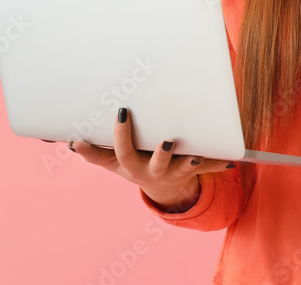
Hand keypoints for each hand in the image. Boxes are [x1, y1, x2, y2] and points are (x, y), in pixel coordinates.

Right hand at [68, 107, 236, 211]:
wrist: (161, 188)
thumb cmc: (133, 164)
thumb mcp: (111, 162)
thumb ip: (93, 152)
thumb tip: (69, 142)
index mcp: (131, 164)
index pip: (121, 152)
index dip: (120, 136)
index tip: (120, 113)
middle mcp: (152, 170)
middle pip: (155, 164)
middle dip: (161, 154)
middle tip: (167, 141)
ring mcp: (173, 172)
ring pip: (183, 168)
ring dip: (190, 161)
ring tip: (196, 155)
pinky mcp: (192, 171)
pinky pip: (209, 167)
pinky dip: (219, 163)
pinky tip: (232, 160)